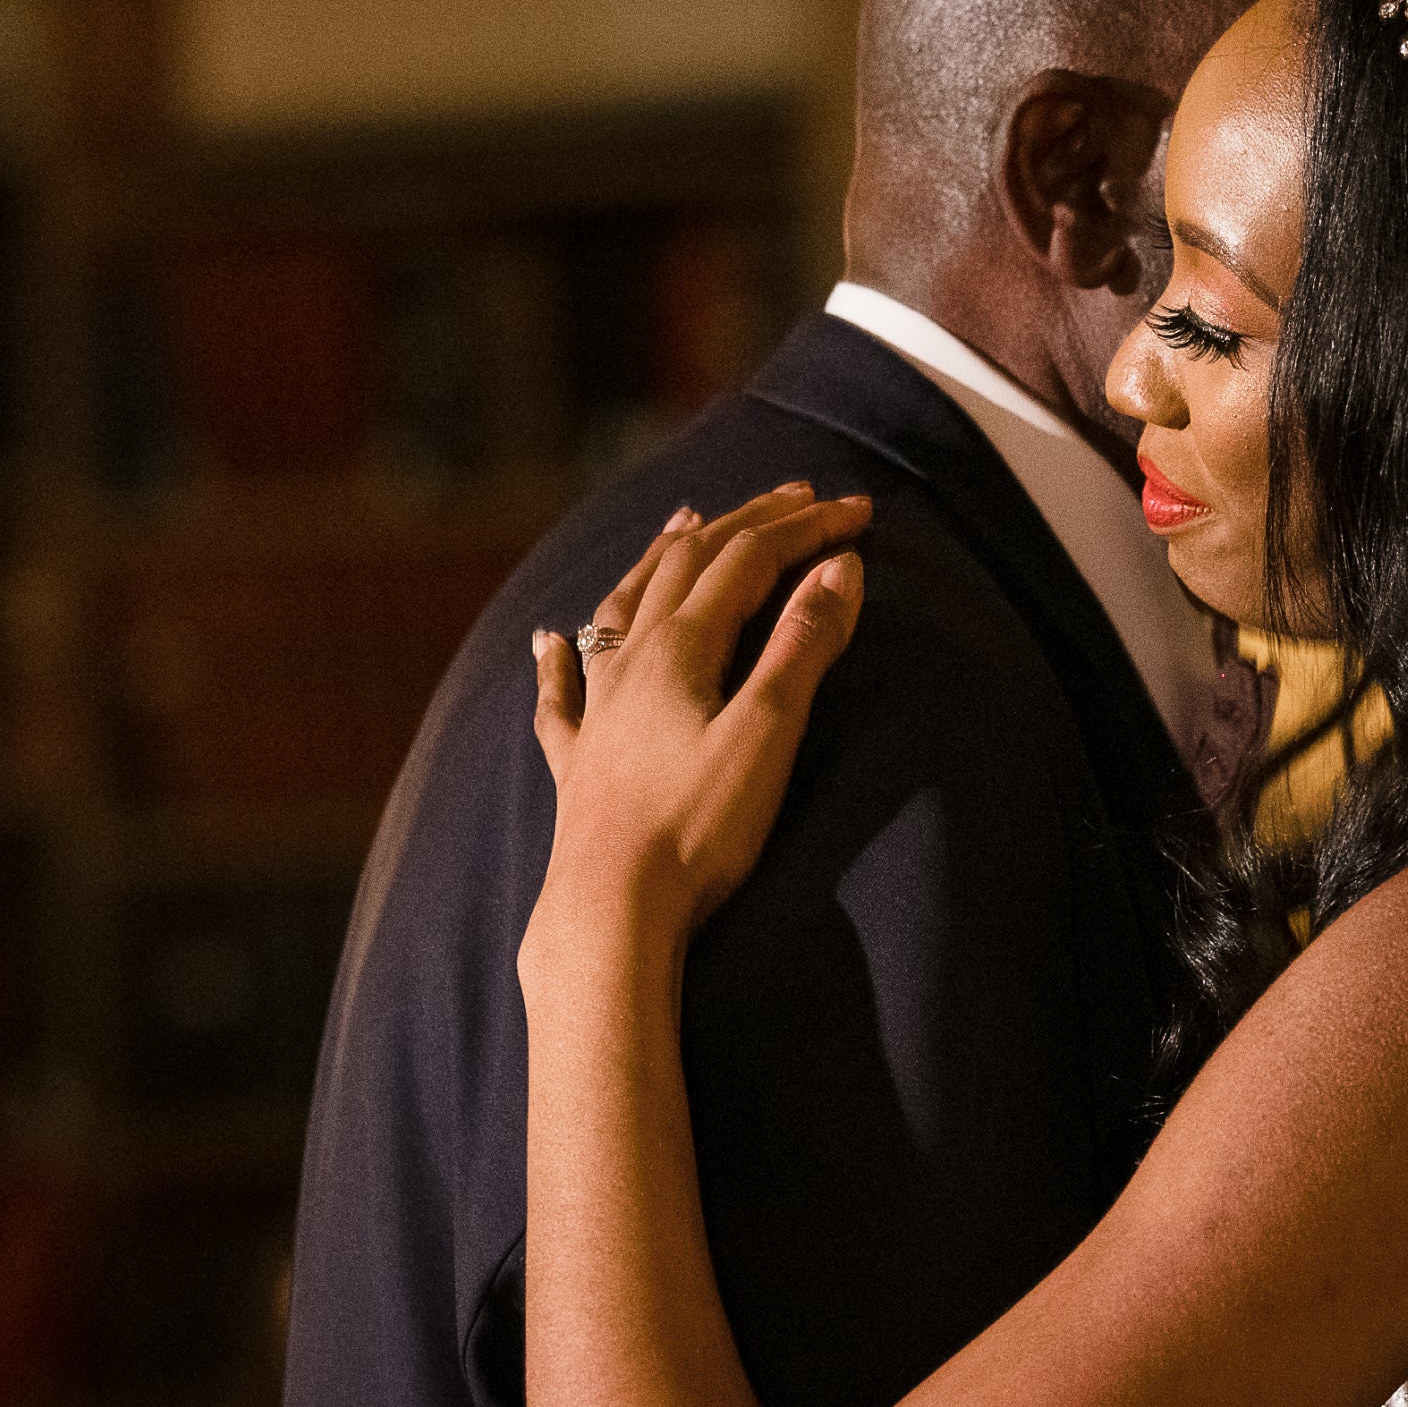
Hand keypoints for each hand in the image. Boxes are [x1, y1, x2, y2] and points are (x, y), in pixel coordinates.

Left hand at [521, 486, 873, 968]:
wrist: (610, 910)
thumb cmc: (696, 830)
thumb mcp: (768, 734)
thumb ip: (803, 649)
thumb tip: (841, 570)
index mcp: (680, 648)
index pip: (751, 562)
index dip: (806, 530)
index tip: (859, 512)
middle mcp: (630, 664)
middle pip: (688, 567)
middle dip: (746, 523)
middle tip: (793, 496)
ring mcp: (597, 712)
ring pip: (622, 608)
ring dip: (658, 559)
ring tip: (683, 525)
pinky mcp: (578, 764)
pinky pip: (561, 693)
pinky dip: (560, 657)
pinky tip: (548, 641)